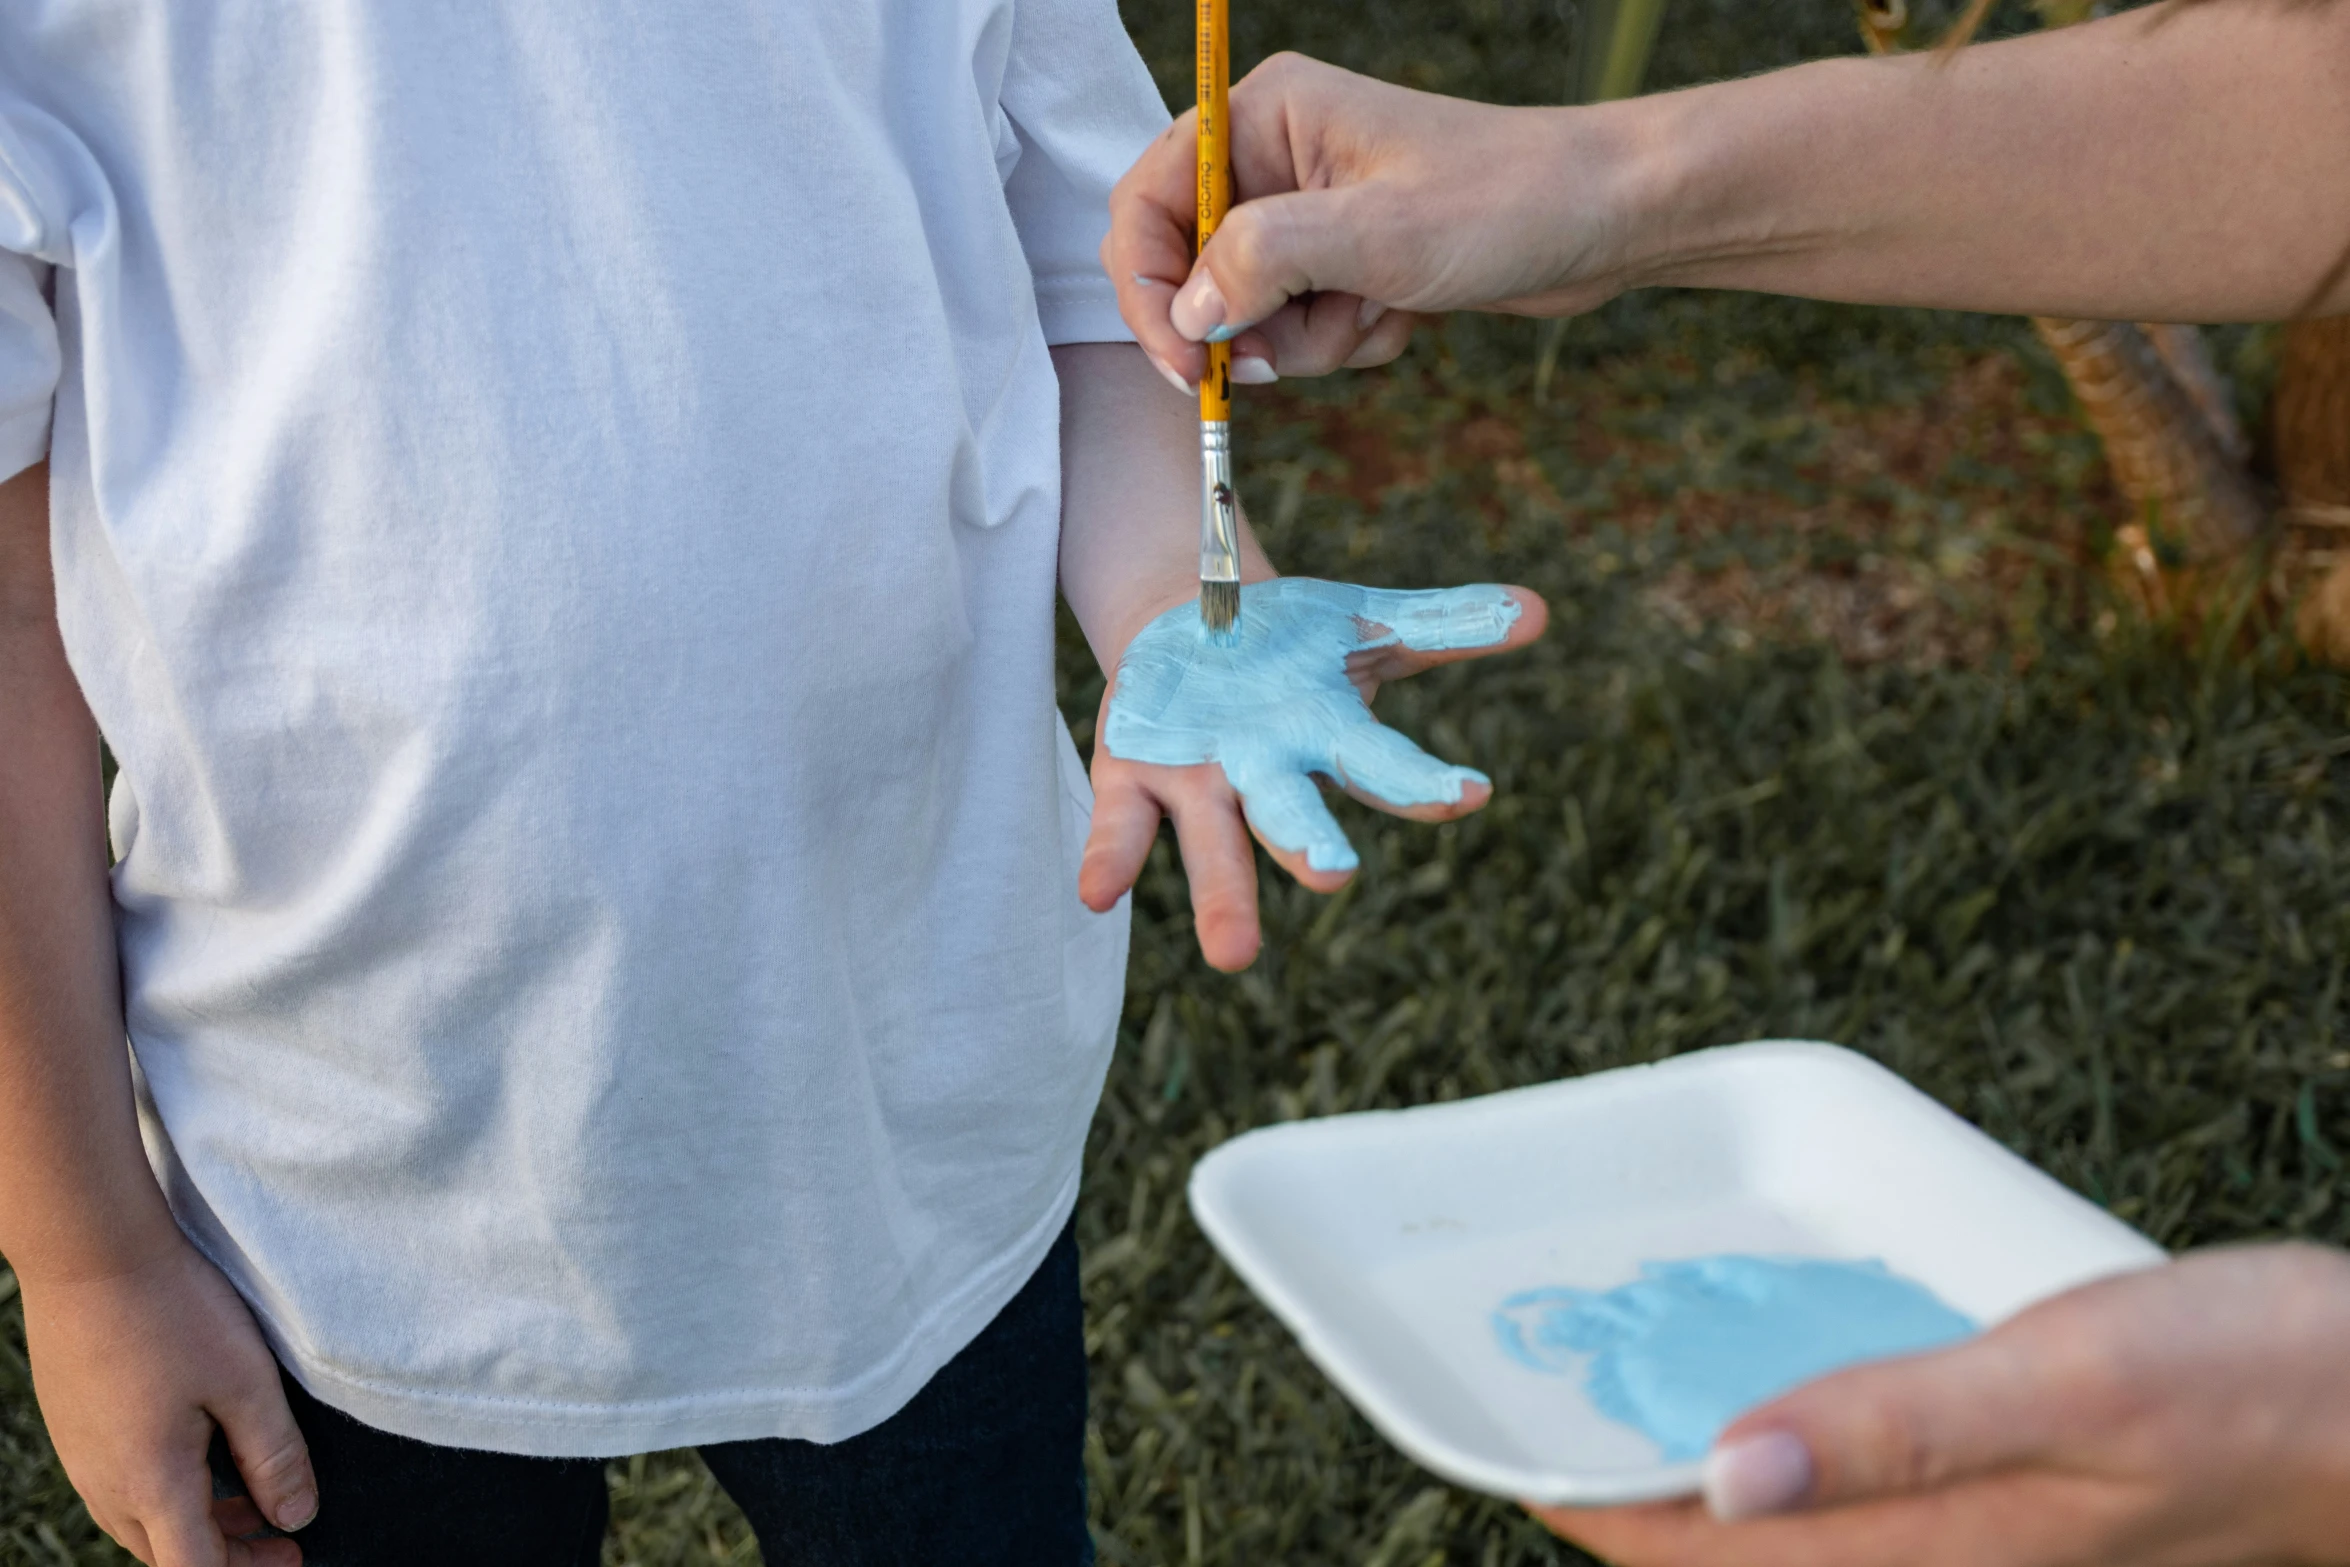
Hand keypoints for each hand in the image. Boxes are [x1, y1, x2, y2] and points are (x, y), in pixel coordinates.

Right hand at [24, 1239, 314, 1565]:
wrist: (88, 1254)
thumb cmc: (174, 1311)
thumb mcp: (246, 1381)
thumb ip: (276, 1455)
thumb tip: (297, 1516)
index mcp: (152, 1483)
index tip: (292, 1555)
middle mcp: (105, 1484)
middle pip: (166, 1551)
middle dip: (227, 1550)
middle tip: (281, 1528)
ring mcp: (81, 1456)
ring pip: (140, 1519)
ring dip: (196, 1520)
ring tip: (249, 1492)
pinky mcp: (73, 1427)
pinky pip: (119, 1483)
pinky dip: (165, 1487)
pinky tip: (197, 1449)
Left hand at [1078, 578, 1544, 970]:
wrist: (1187, 631)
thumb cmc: (1289, 645)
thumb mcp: (1365, 627)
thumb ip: (1444, 625)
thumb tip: (1540, 611)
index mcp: (1328, 738)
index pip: (1383, 767)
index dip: (1423, 781)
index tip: (1468, 792)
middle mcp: (1266, 774)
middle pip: (1293, 817)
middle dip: (1311, 846)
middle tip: (1334, 875)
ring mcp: (1199, 784)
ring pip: (1215, 844)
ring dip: (1224, 897)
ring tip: (1233, 956)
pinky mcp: (1130, 776)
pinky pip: (1121, 825)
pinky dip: (1111, 858)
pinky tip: (1098, 894)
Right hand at [1106, 54, 1640, 386]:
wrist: (1606, 220)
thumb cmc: (1506, 199)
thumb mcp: (1376, 234)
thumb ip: (1264, 262)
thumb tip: (1188, 313)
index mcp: (1263, 116)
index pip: (1148, 200)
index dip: (1149, 287)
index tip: (1186, 362)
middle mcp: (1273, 157)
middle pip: (1189, 267)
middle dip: (1241, 325)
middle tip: (1281, 361)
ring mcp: (1307, 212)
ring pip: (1247, 312)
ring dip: (1303, 341)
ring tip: (1375, 312)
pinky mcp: (1341, 259)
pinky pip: (1298, 328)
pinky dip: (1341, 341)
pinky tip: (1398, 314)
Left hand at [1531, 1244, 2349, 1566]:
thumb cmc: (2254, 1385)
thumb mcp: (2070, 1381)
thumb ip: (1899, 1427)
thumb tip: (1726, 1475)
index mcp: (1935, 1551)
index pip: (1713, 1559)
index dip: (1598, 1513)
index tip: (1507, 1449)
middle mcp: (1940, 1560)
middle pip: (1738, 1555)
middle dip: (1630, 1499)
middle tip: (1540, 1405)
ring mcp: (1974, 1537)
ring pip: (1791, 1523)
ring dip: (1697, 1472)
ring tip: (1616, 1391)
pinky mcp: (2004, 1497)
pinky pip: (1857, 1483)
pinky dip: (1782, 1439)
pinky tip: (1765, 1377)